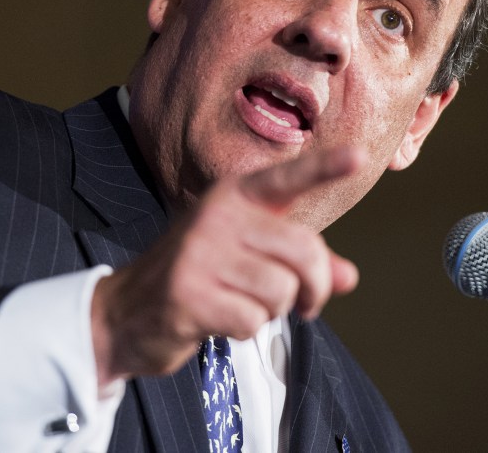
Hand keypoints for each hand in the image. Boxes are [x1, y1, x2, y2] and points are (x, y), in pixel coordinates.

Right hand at [91, 146, 363, 384]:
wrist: (126, 313)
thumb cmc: (200, 278)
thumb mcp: (250, 259)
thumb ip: (300, 263)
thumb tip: (348, 277)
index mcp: (234, 196)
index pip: (286, 179)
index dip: (324, 168)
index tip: (360, 157)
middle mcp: (217, 216)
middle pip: (304, 250)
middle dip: (313, 288)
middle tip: (304, 305)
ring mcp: (199, 253)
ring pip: (280, 290)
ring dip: (272, 312)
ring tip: (240, 304)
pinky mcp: (187, 294)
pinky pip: (252, 320)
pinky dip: (244, 330)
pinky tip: (217, 320)